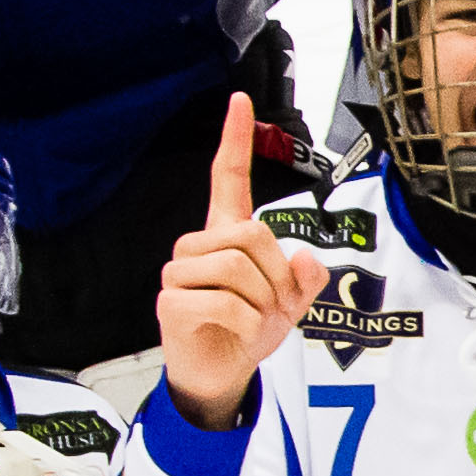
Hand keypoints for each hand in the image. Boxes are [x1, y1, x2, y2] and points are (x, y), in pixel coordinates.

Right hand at [154, 98, 317, 427]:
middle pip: (250, 235)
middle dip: (276, 276)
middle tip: (275, 306)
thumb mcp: (290, 303)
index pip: (227, 179)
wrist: (221, 375)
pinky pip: (223, 304)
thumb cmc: (248, 330)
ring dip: (262, 304)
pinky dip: (247, 325)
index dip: (234, 139)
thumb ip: (305, 279)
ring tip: (256, 321)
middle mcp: (198, 246)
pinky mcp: (171, 302)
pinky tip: (240, 334)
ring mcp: (179, 273)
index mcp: (226, 235)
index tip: (240, 100)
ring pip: (236, 269)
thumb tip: (305, 259)